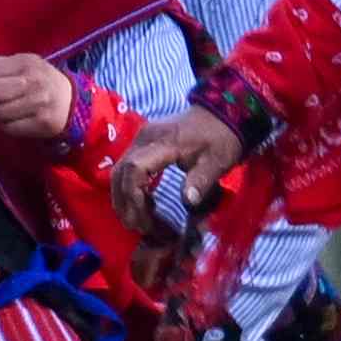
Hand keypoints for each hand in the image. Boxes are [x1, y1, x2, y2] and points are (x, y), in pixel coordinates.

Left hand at [0, 52, 76, 159]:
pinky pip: (10, 128)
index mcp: (26, 62)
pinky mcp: (43, 123)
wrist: (72, 103)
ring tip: (0, 114)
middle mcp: (34, 81)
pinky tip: (12, 123)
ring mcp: (40, 103)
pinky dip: (5, 128)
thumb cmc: (40, 82)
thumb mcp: (22, 66)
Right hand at [129, 108, 246, 222]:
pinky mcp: (142, 144)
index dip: (134, 197)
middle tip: (140, 227)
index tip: (147, 220)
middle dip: (125, 204)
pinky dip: (127, 189)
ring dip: (123, 198)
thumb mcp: (217, 161)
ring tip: (138, 221)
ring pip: (118, 171)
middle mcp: (144, 138)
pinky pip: (125, 168)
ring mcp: (141, 139)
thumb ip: (201, 180)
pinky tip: (142, 204)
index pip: (135, 169)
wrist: (222, 113)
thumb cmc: (220, 138)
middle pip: (120, 173)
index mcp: (164, 142)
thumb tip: (188, 202)